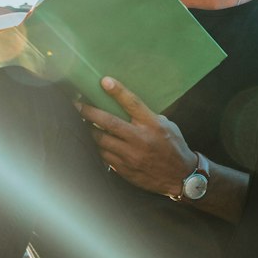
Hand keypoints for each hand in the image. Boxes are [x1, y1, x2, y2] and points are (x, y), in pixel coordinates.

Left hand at [76, 77, 195, 195]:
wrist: (180, 176)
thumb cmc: (173, 146)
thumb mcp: (166, 126)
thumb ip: (147, 116)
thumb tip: (125, 106)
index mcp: (152, 124)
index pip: (132, 103)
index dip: (117, 91)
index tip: (104, 81)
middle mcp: (140, 139)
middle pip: (109, 122)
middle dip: (89, 112)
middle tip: (78, 105)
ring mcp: (131, 156)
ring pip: (101, 140)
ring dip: (90, 130)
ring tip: (84, 123)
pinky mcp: (125, 169)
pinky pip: (104, 156)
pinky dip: (99, 147)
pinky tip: (97, 142)